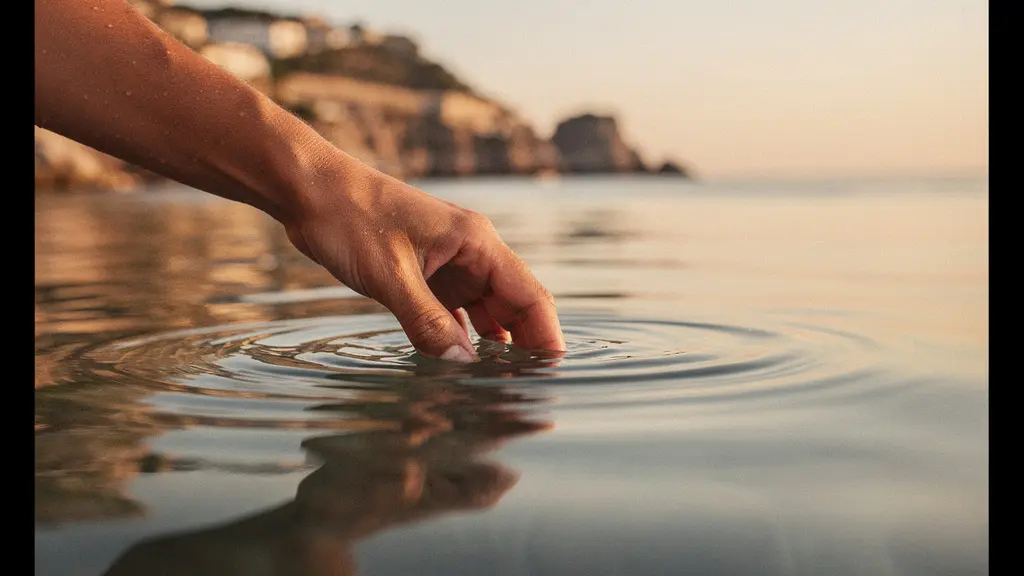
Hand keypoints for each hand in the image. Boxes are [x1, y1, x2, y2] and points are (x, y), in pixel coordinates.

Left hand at [284, 164, 564, 360]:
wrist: (310, 191)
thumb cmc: (349, 218)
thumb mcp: (388, 275)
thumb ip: (426, 321)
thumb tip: (461, 364)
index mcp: (476, 242)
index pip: (529, 295)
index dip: (546, 336)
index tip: (553, 373)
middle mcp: (472, 253)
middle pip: (514, 307)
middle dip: (524, 348)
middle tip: (525, 393)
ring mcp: (450, 265)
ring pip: (488, 313)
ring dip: (494, 347)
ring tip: (500, 387)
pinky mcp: (428, 275)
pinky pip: (458, 313)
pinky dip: (463, 338)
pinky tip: (461, 365)